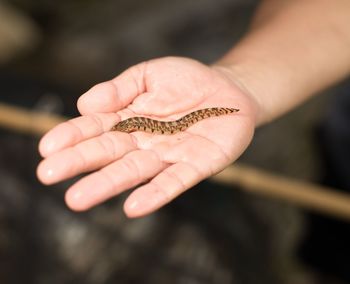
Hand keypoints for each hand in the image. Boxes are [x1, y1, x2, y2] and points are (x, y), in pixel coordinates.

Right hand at [37, 57, 256, 216]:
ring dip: (107, 184)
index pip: (94, 128)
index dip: (71, 136)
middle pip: (108, 154)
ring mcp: (168, 156)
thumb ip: (120, 87)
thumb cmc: (187, 81)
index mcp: (128, 119)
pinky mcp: (196, 166)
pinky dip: (155, 194)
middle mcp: (143, 141)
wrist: (228, 89)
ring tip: (77, 198)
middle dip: (79, 163)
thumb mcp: (150, 74)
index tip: (47, 147)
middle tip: (47, 174)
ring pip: (134, 172)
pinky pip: (174, 182)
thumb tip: (85, 103)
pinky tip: (134, 207)